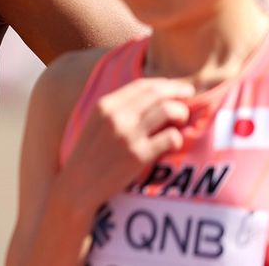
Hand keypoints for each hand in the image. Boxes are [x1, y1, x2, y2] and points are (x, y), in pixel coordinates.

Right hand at [60, 77, 193, 210]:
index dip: (164, 84)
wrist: (78, 185)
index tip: (176, 87)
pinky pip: (171, 138)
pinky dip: (177, 138)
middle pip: (157, 93)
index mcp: (104, 105)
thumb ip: (118, 109)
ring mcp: (128, 135)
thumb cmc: (89, 154)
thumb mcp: (96, 123)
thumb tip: (151, 97)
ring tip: (181, 121)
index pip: (142, 85)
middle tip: (190, 95)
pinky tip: (173, 143)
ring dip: (181, 113)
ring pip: (169, 110)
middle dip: (179, 92)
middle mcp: (116, 116)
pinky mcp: (139, 155)